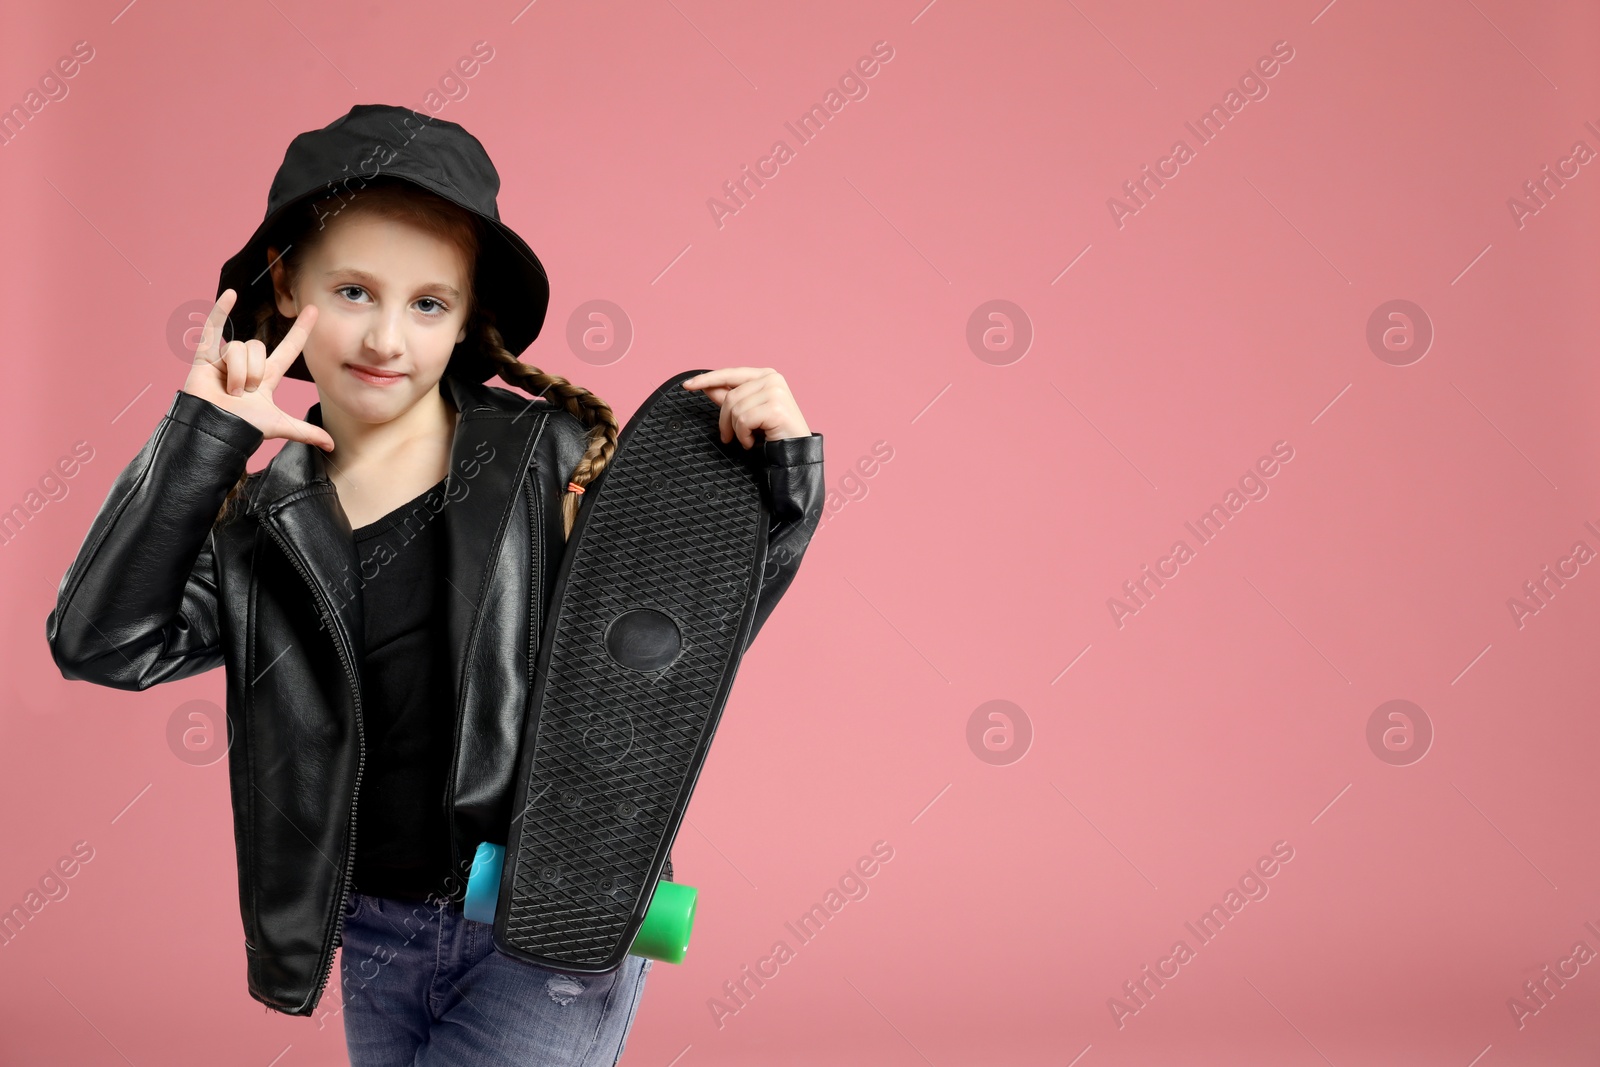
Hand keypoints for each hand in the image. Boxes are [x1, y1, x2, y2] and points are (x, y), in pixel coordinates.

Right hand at [182, 289, 335, 451]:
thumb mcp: (280, 426)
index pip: (289, 348)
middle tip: (244, 392)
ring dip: (236, 372)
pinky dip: (221, 310)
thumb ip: (306, 432)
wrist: (215, 431)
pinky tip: (231, 294)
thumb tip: (332, 446)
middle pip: (259, 348)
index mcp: (267, 376)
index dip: (301, 330)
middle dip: (253, 372)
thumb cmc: (243, 428)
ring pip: (239, 348)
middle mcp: (248, 364)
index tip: (314, 311)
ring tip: (228, 390)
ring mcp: (226, 359)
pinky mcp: (205, 357)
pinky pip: (214, 328)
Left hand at [681, 367, 810, 447]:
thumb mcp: (746, 412)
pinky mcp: (776, 407)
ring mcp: (775, 391)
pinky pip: (743, 420)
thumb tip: (706, 386)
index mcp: (765, 375)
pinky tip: (753, 441)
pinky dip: (744, 435)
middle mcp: (772, 378)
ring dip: (736, 430)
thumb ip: (728, 398)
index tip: (687, 385)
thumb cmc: (773, 432)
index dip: (707, 379)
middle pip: (730, 396)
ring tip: (748, 439)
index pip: (729, 373)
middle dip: (725, 420)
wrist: (795, 452)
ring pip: (735, 408)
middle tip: (729, 437)